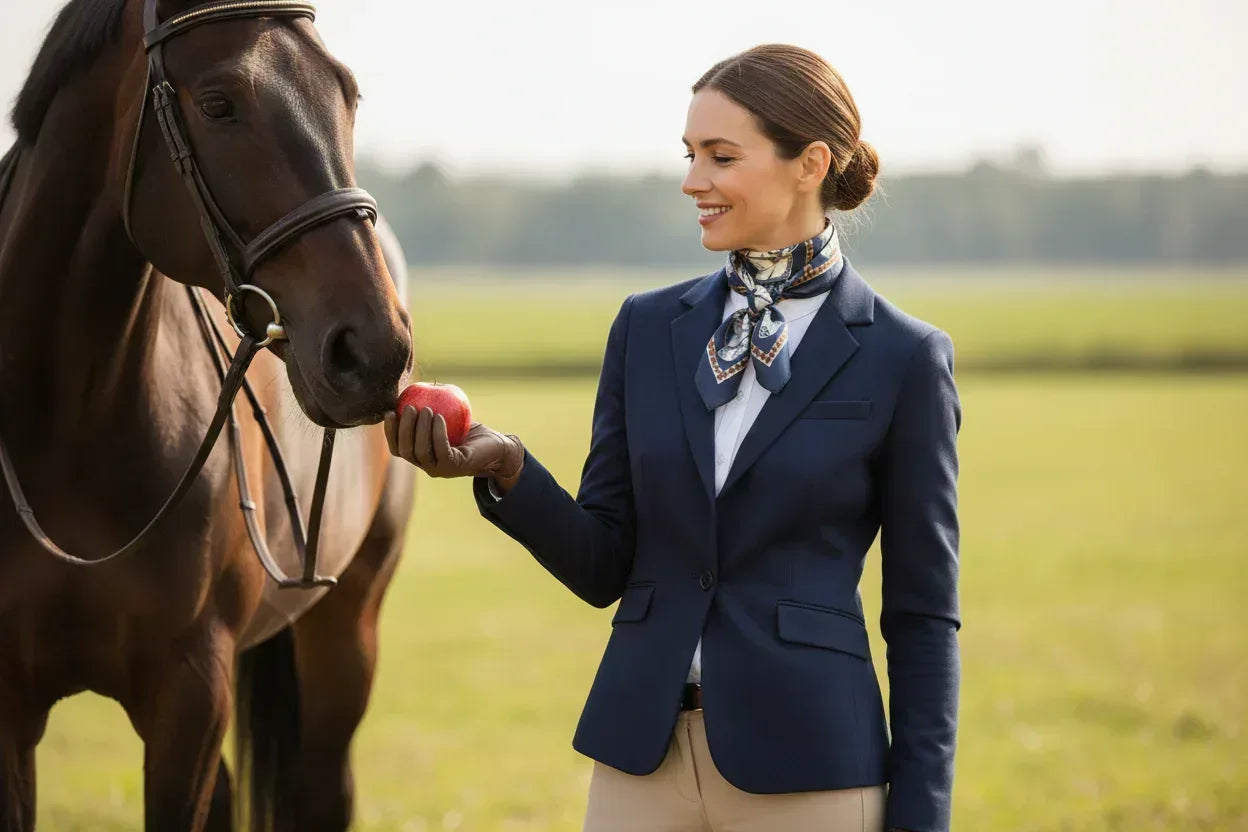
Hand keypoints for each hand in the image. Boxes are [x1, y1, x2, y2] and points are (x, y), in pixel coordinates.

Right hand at [384, 406, 523, 485]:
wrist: (496, 447)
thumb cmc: (469, 430)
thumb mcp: (446, 417)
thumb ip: (429, 408)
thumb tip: (414, 387)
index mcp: (421, 456)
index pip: (398, 448)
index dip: (390, 432)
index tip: (390, 411)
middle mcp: (427, 466)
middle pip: (406, 450)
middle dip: (404, 429)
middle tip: (409, 407)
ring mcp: (440, 469)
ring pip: (421, 451)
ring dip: (420, 429)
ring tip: (426, 408)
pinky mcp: (454, 466)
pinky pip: (441, 449)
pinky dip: (437, 432)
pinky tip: (439, 417)